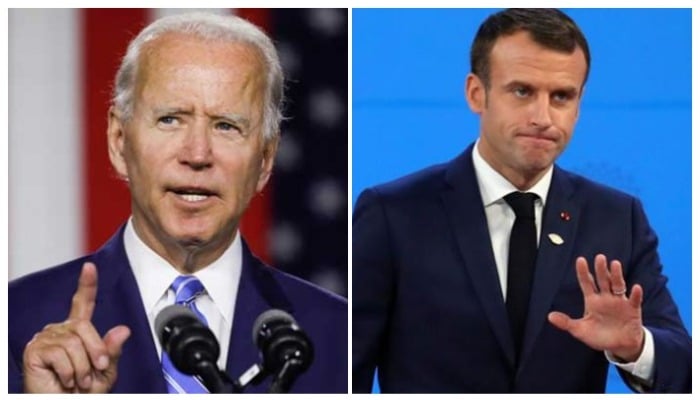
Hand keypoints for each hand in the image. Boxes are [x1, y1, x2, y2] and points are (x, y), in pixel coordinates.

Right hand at [22, 262, 130, 392]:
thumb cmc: (83, 392)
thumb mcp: (105, 371)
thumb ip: (112, 351)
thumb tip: (123, 330)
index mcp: (78, 332)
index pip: (82, 304)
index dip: (87, 285)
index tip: (90, 267)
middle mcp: (61, 330)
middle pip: (85, 327)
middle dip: (95, 352)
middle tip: (94, 372)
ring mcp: (46, 338)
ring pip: (74, 343)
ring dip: (82, 367)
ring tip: (77, 380)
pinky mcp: (35, 349)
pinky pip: (61, 353)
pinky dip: (68, 371)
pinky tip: (64, 380)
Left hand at [548, 254, 643, 361]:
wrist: (620, 346)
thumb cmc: (599, 336)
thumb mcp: (580, 330)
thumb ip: (566, 323)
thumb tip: (549, 316)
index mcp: (592, 301)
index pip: (586, 283)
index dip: (583, 272)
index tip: (580, 260)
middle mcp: (606, 298)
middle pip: (603, 280)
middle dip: (601, 270)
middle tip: (599, 257)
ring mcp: (619, 302)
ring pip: (618, 285)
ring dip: (617, 275)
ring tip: (615, 264)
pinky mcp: (633, 310)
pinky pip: (634, 300)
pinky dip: (635, 294)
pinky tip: (635, 287)